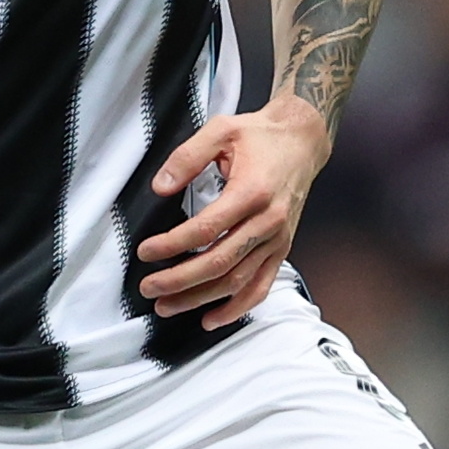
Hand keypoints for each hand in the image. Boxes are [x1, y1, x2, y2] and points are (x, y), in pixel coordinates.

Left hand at [137, 96, 329, 329]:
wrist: (302, 142)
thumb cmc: (260, 136)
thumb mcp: (220, 130)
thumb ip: (187, 157)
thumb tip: (160, 187)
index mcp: (252, 191)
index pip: (206, 229)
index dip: (172, 244)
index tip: (146, 251)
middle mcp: (268, 221)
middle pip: (219, 262)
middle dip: (179, 280)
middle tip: (149, 288)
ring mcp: (277, 239)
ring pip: (237, 280)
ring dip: (200, 299)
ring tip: (167, 306)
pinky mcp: (282, 249)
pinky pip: (261, 286)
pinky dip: (237, 308)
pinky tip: (211, 318)